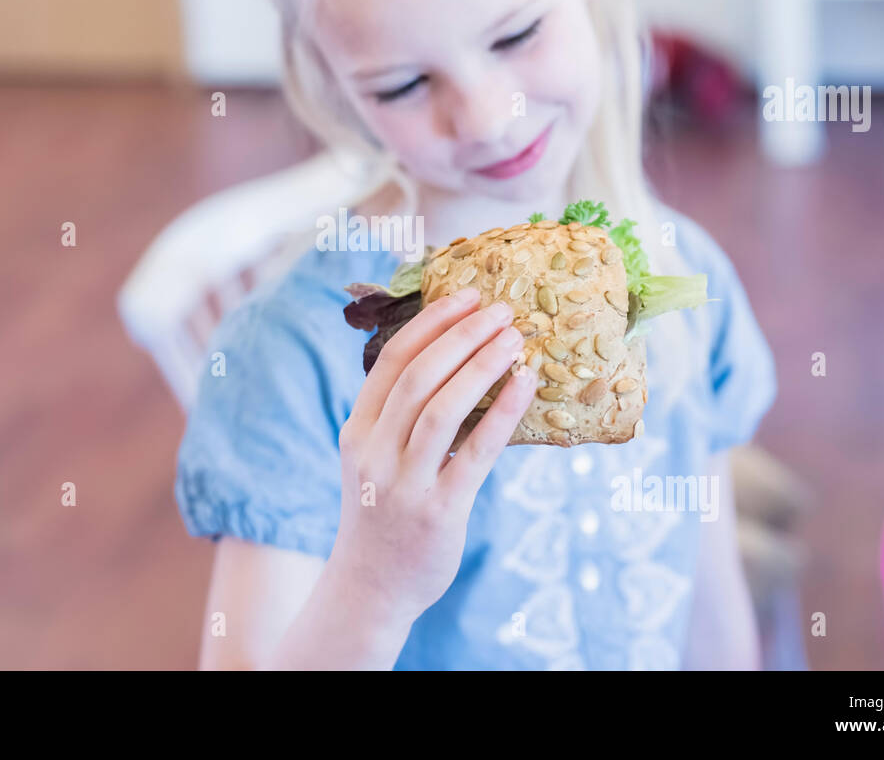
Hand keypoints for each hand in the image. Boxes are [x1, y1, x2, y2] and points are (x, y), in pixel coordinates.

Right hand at [327, 286, 535, 627]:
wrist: (370, 588)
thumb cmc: (383, 514)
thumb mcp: (373, 459)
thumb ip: (398, 416)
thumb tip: (452, 358)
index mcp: (357, 431)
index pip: (391, 362)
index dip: (431, 323)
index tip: (465, 295)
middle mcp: (374, 453)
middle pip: (419, 377)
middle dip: (462, 335)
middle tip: (501, 309)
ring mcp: (404, 484)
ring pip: (443, 408)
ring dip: (482, 365)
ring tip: (515, 338)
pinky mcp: (438, 511)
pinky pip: (475, 451)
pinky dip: (503, 412)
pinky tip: (526, 385)